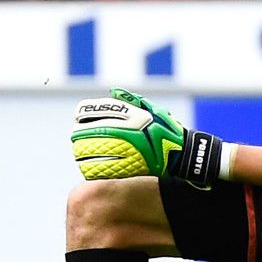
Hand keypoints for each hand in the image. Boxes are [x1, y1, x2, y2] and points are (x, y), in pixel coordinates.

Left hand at [71, 88, 231, 188]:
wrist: (186, 155)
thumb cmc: (168, 131)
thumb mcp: (152, 110)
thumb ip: (132, 100)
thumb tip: (114, 92)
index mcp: (132, 115)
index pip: (100, 111)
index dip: (85, 113)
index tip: (79, 117)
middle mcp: (128, 129)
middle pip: (94, 130)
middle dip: (81, 134)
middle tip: (75, 137)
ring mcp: (129, 147)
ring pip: (97, 150)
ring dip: (84, 151)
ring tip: (78, 152)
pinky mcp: (131, 164)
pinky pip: (107, 168)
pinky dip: (95, 168)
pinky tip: (88, 169)